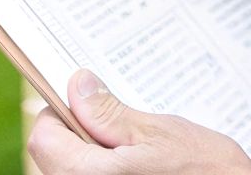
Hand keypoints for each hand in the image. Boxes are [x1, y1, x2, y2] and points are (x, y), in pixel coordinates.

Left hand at [27, 70, 250, 174]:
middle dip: (84, 133)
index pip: (44, 137)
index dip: (61, 112)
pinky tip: (144, 167)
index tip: (86, 101)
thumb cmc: (205, 174)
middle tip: (123, 126)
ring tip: (140, 150)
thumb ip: (110, 114)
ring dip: (100, 153)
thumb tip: (78, 85)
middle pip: (56, 156)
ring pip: (77, 170)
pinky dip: (112, 169)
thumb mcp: (158, 134)